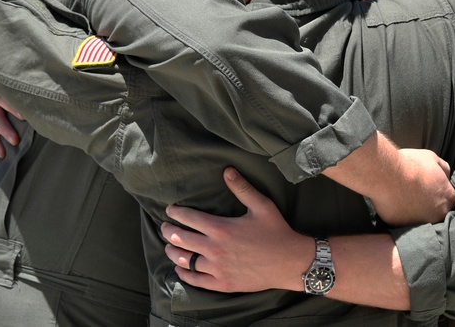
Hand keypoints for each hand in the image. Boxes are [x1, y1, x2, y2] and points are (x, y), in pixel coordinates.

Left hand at [161, 167, 310, 292]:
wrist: (290, 263)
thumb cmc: (276, 232)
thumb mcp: (261, 205)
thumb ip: (242, 188)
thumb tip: (227, 170)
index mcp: (221, 228)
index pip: (189, 218)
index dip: (176, 213)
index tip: (170, 210)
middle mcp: (215, 249)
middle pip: (181, 239)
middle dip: (168, 231)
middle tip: (164, 227)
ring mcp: (218, 269)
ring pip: (185, 260)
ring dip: (173, 252)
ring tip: (168, 246)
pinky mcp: (223, 284)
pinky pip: (197, 281)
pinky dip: (184, 274)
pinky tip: (180, 269)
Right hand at [371, 148, 454, 225]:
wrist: (387, 174)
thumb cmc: (410, 165)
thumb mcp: (433, 158)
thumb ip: (444, 169)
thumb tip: (445, 176)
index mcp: (448, 199)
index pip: (450, 201)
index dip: (440, 194)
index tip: (430, 189)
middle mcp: (437, 215)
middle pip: (436, 213)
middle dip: (429, 205)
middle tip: (416, 193)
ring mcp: (419, 222)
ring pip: (420, 219)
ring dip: (415, 211)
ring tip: (404, 197)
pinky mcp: (401, 226)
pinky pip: (402, 220)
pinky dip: (399, 213)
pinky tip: (394, 202)